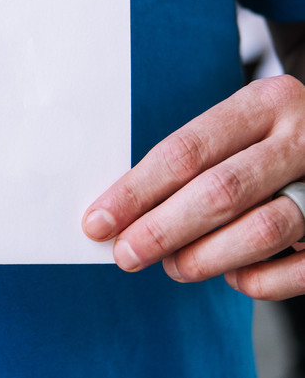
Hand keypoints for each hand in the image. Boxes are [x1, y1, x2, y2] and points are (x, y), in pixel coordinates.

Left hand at [83, 74, 304, 299]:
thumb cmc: (273, 139)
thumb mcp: (240, 125)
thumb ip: (193, 161)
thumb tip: (122, 212)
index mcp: (265, 103)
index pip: (186, 151)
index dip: (136, 191)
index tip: (99, 221)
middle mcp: (302, 138)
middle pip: (220, 191)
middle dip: (162, 229)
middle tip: (127, 254)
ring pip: (263, 230)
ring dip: (206, 257)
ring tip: (174, 267)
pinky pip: (301, 268)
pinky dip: (260, 281)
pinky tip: (234, 276)